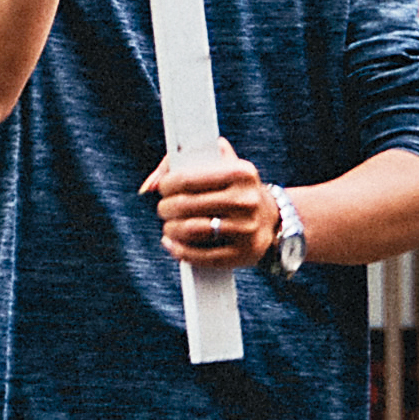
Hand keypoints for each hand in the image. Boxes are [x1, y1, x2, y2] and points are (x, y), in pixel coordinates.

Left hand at [145, 143, 272, 272]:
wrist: (269, 216)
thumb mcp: (216, 165)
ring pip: (190, 230)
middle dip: (166, 208)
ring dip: (170, 229)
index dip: (167, 185)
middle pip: (185, 205)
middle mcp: (247, 200)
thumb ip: (178, 163)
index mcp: (241, 172)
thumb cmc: (231, 187)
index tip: (164, 188)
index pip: (187, 179)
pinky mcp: (244, 253)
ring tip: (170, 226)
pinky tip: (171, 243)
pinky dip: (179, 250)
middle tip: (165, 209)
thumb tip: (149, 185)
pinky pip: (201, 255)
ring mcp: (247, 228)